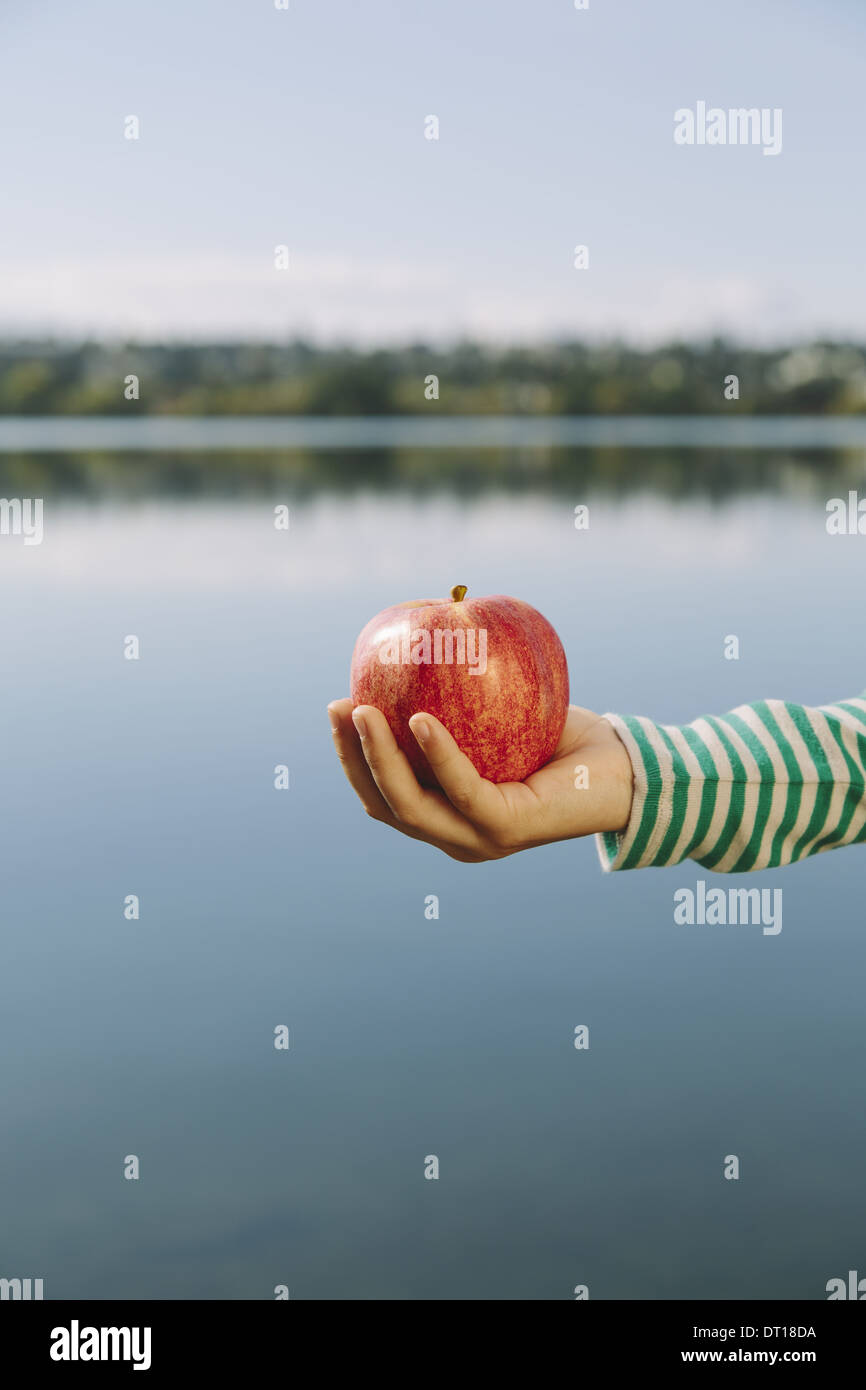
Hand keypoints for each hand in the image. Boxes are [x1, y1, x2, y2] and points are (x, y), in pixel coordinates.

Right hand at [327, 700, 633, 861]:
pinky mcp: (507, 829)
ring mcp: (480, 840)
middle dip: (351, 757)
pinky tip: (419, 719)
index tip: (338, 706)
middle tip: (337, 705)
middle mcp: (457, 837)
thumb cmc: (566, 738)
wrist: (629, 770)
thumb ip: (463, 699)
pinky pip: (462, 790)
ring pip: (410, 805)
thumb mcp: (503, 715)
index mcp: (449, 817)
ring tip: (362, 709)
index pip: (384, 795)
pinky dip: (437, 755)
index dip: (351, 757)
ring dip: (379, 758)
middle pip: (384, 804)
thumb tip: (424, 636)